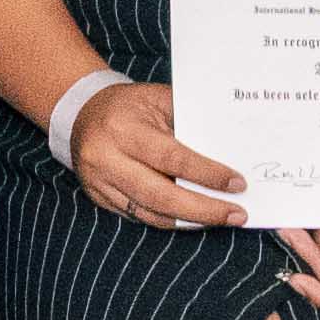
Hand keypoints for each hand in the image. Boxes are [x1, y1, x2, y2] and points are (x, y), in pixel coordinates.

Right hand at [61, 78, 252, 226]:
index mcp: (122, 128)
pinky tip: (194, 218)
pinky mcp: (99, 197)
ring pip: (149, 213)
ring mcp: (98, 181)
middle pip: (159, 195)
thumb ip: (189, 121)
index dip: (206, 174)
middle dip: (203, 209)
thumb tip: (230, 150)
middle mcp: (105, 158)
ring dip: (190, 220)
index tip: (237, 184)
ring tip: (221, 219)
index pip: (170, 158)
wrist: (82, 112)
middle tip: (236, 214)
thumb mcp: (158, 99)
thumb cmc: (129, 104)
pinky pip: (139, 216)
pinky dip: (170, 220)